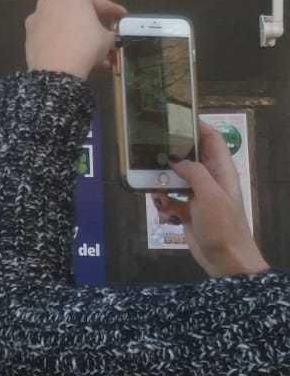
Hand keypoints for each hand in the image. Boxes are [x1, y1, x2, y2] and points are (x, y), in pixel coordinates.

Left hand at [24, 0, 126, 78]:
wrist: (55, 69)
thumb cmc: (86, 46)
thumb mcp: (108, 39)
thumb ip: (109, 33)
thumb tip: (108, 36)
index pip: (99, 2)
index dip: (113, 11)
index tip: (122, 15)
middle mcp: (51, 1)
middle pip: (78, 13)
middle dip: (93, 25)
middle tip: (106, 33)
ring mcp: (37, 17)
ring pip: (64, 26)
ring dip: (79, 38)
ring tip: (96, 54)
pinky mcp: (28, 34)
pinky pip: (52, 36)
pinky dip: (64, 44)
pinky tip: (77, 57)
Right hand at [153, 122, 268, 277]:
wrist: (225, 260)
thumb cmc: (223, 226)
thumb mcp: (210, 196)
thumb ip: (194, 172)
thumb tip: (175, 158)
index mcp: (221, 171)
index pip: (212, 139)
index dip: (197, 125)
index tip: (175, 115)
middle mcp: (209, 179)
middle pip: (188, 156)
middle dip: (170, 152)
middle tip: (149, 146)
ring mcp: (197, 195)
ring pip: (173, 177)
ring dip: (161, 181)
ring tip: (152, 184)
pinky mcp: (186, 210)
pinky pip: (168, 198)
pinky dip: (161, 201)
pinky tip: (161, 208)